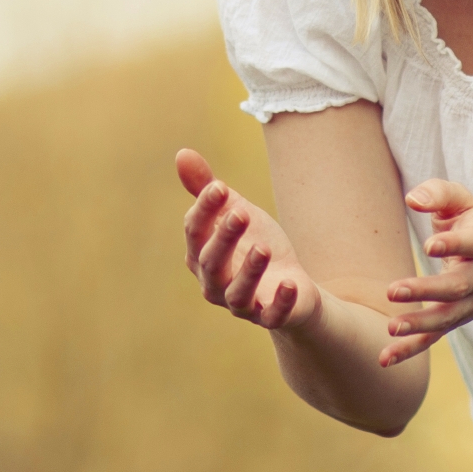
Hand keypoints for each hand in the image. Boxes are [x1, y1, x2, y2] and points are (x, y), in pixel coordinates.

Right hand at [174, 149, 323, 333]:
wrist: (291, 288)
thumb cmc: (254, 246)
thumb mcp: (235, 213)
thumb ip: (208, 190)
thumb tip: (182, 153)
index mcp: (201, 256)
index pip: (195, 233)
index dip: (204, 211)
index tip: (219, 188)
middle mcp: (214, 284)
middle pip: (212, 263)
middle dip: (224, 238)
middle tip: (241, 213)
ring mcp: (241, 304)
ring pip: (237, 293)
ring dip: (249, 271)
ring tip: (263, 248)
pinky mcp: (271, 317)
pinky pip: (272, 316)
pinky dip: (279, 302)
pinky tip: (289, 284)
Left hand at [383, 180, 472, 363]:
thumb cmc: (471, 227)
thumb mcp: (462, 202)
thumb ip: (439, 193)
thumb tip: (412, 199)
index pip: (471, 244)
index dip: (452, 244)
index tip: (429, 245)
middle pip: (455, 287)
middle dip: (425, 290)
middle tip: (393, 290)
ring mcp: (467, 303)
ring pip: (445, 317)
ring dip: (418, 324)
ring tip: (391, 326)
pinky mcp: (452, 320)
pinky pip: (433, 339)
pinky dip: (410, 350)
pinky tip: (384, 358)